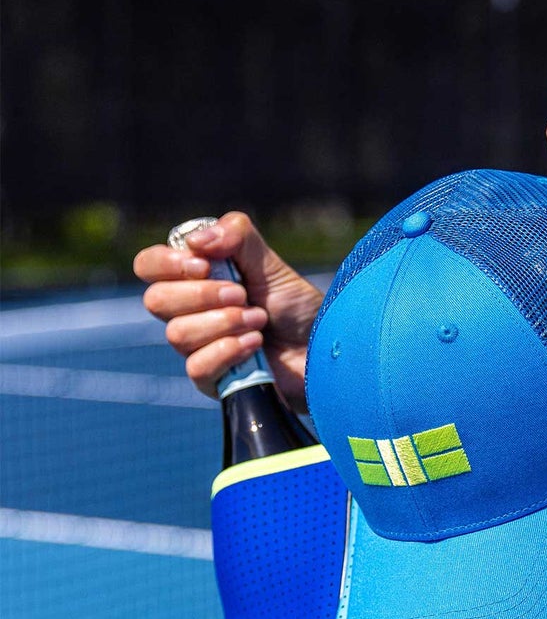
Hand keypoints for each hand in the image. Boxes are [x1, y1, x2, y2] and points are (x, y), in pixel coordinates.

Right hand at [132, 212, 320, 409]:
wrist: (327, 351)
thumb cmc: (297, 308)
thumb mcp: (271, 264)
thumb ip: (237, 238)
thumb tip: (196, 240)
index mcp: (194, 279)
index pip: (148, 266)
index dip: (167, 263)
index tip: (203, 264)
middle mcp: (188, 313)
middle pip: (157, 300)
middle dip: (202, 295)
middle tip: (243, 295)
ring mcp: (198, 348)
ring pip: (177, 333)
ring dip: (223, 322)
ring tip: (260, 320)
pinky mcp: (213, 380)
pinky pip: (197, 367)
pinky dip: (228, 351)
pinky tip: (256, 345)